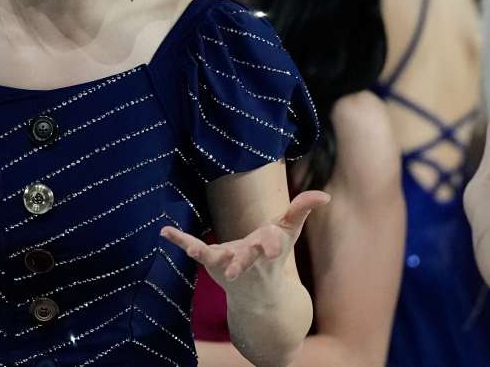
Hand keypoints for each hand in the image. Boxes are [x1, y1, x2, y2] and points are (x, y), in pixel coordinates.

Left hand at [160, 191, 328, 297]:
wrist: (258, 293)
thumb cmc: (274, 256)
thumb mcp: (288, 231)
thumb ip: (301, 210)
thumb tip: (325, 195)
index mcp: (269, 250)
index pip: (271, 246)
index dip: (270, 246)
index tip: (271, 247)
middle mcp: (248, 260)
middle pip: (244, 259)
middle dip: (241, 261)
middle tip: (234, 270)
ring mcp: (227, 262)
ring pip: (216, 259)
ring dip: (204, 253)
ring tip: (192, 249)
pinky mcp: (211, 261)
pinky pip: (194, 248)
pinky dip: (179, 239)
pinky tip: (164, 231)